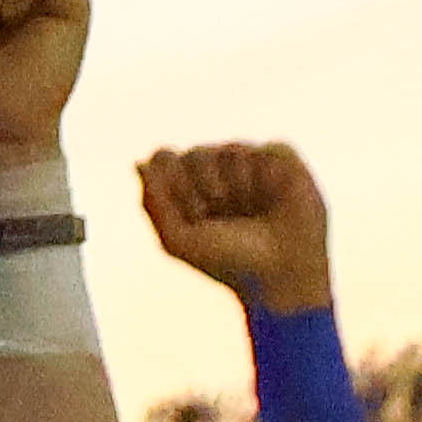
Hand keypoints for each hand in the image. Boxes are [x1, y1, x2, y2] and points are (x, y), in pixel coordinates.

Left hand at [137, 143, 334, 316]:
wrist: (279, 273)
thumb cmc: (228, 262)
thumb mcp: (178, 240)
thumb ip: (154, 202)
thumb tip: (139, 163)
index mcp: (189, 189)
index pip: (165, 158)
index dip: (172, 182)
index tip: (189, 212)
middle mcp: (219, 173)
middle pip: (194, 153)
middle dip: (201, 186)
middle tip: (217, 213)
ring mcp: (250, 165)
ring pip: (228, 149)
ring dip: (233, 185)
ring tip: (246, 210)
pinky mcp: (283, 161)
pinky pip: (265, 148)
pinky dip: (263, 175)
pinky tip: (270, 197)